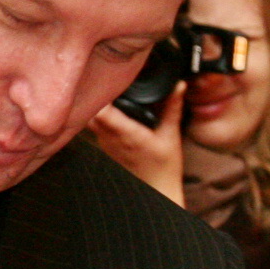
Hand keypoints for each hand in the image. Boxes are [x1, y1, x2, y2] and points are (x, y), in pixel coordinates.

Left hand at [86, 85, 185, 205]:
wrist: (157, 189)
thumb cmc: (165, 166)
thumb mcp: (171, 134)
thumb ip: (172, 107)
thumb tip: (179, 85)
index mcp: (128, 134)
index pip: (102, 112)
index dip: (101, 94)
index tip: (107, 79)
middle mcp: (112, 140)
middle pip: (91, 112)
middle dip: (96, 95)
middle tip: (105, 80)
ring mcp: (106, 145)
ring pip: (90, 120)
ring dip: (96, 105)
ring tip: (107, 91)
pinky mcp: (105, 148)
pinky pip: (95, 128)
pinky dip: (99, 117)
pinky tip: (109, 109)